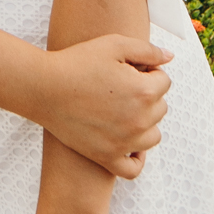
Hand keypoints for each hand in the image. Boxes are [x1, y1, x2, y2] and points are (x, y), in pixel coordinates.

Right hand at [35, 33, 170, 177]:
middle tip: (119, 87)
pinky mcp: (107, 157)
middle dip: (147, 95)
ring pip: (153, 136)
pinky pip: (133, 168)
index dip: (147, 71)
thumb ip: (147, 49)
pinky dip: (136, 158)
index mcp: (144, 91)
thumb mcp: (113, 44)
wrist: (43, 88)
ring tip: (121, 110)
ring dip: (144, 123)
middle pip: (160, 107)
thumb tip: (170, 58)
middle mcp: (139, 120)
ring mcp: (124, 142)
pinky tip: (127, 143)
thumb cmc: (77, 62)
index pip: (164, 81)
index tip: (127, 69)